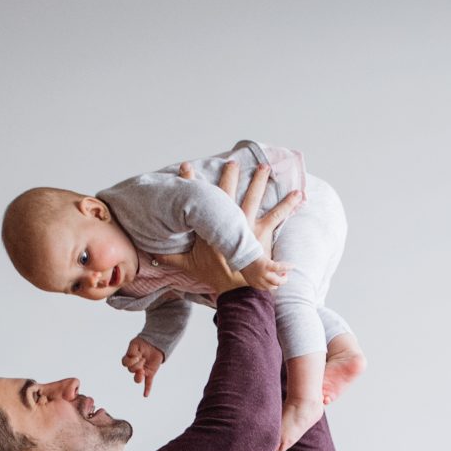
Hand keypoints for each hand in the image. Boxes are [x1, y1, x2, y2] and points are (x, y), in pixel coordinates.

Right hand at [121, 337, 165, 396]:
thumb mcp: (135, 343)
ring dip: (139, 376)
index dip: (130, 361)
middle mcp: (134, 366)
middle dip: (137, 364)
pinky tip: (145, 395)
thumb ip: (131, 350)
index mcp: (129, 359)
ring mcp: (142, 371)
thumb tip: (133, 358)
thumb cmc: (143, 344)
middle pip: (131, 370)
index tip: (137, 355)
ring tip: (142, 371)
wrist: (154, 344)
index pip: (125, 364)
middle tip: (143, 358)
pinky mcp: (150, 373)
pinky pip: (148, 383)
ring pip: (137, 378)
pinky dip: (147, 389)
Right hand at [170, 154, 303, 291]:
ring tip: (267, 167)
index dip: (191, 181)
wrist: (237, 289)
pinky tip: (299, 195)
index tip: (186, 166)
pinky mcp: (262, 233)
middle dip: (230, 175)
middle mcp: (229, 222)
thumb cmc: (215, 276)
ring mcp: (247, 226)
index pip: (200, 200)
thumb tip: (150, 254)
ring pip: (255, 198)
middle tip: (232, 161)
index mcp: (211, 227)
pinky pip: (277, 216)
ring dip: (261, 181)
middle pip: (229, 193)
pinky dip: (288, 206)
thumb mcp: (189, 265)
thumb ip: (170, 258)